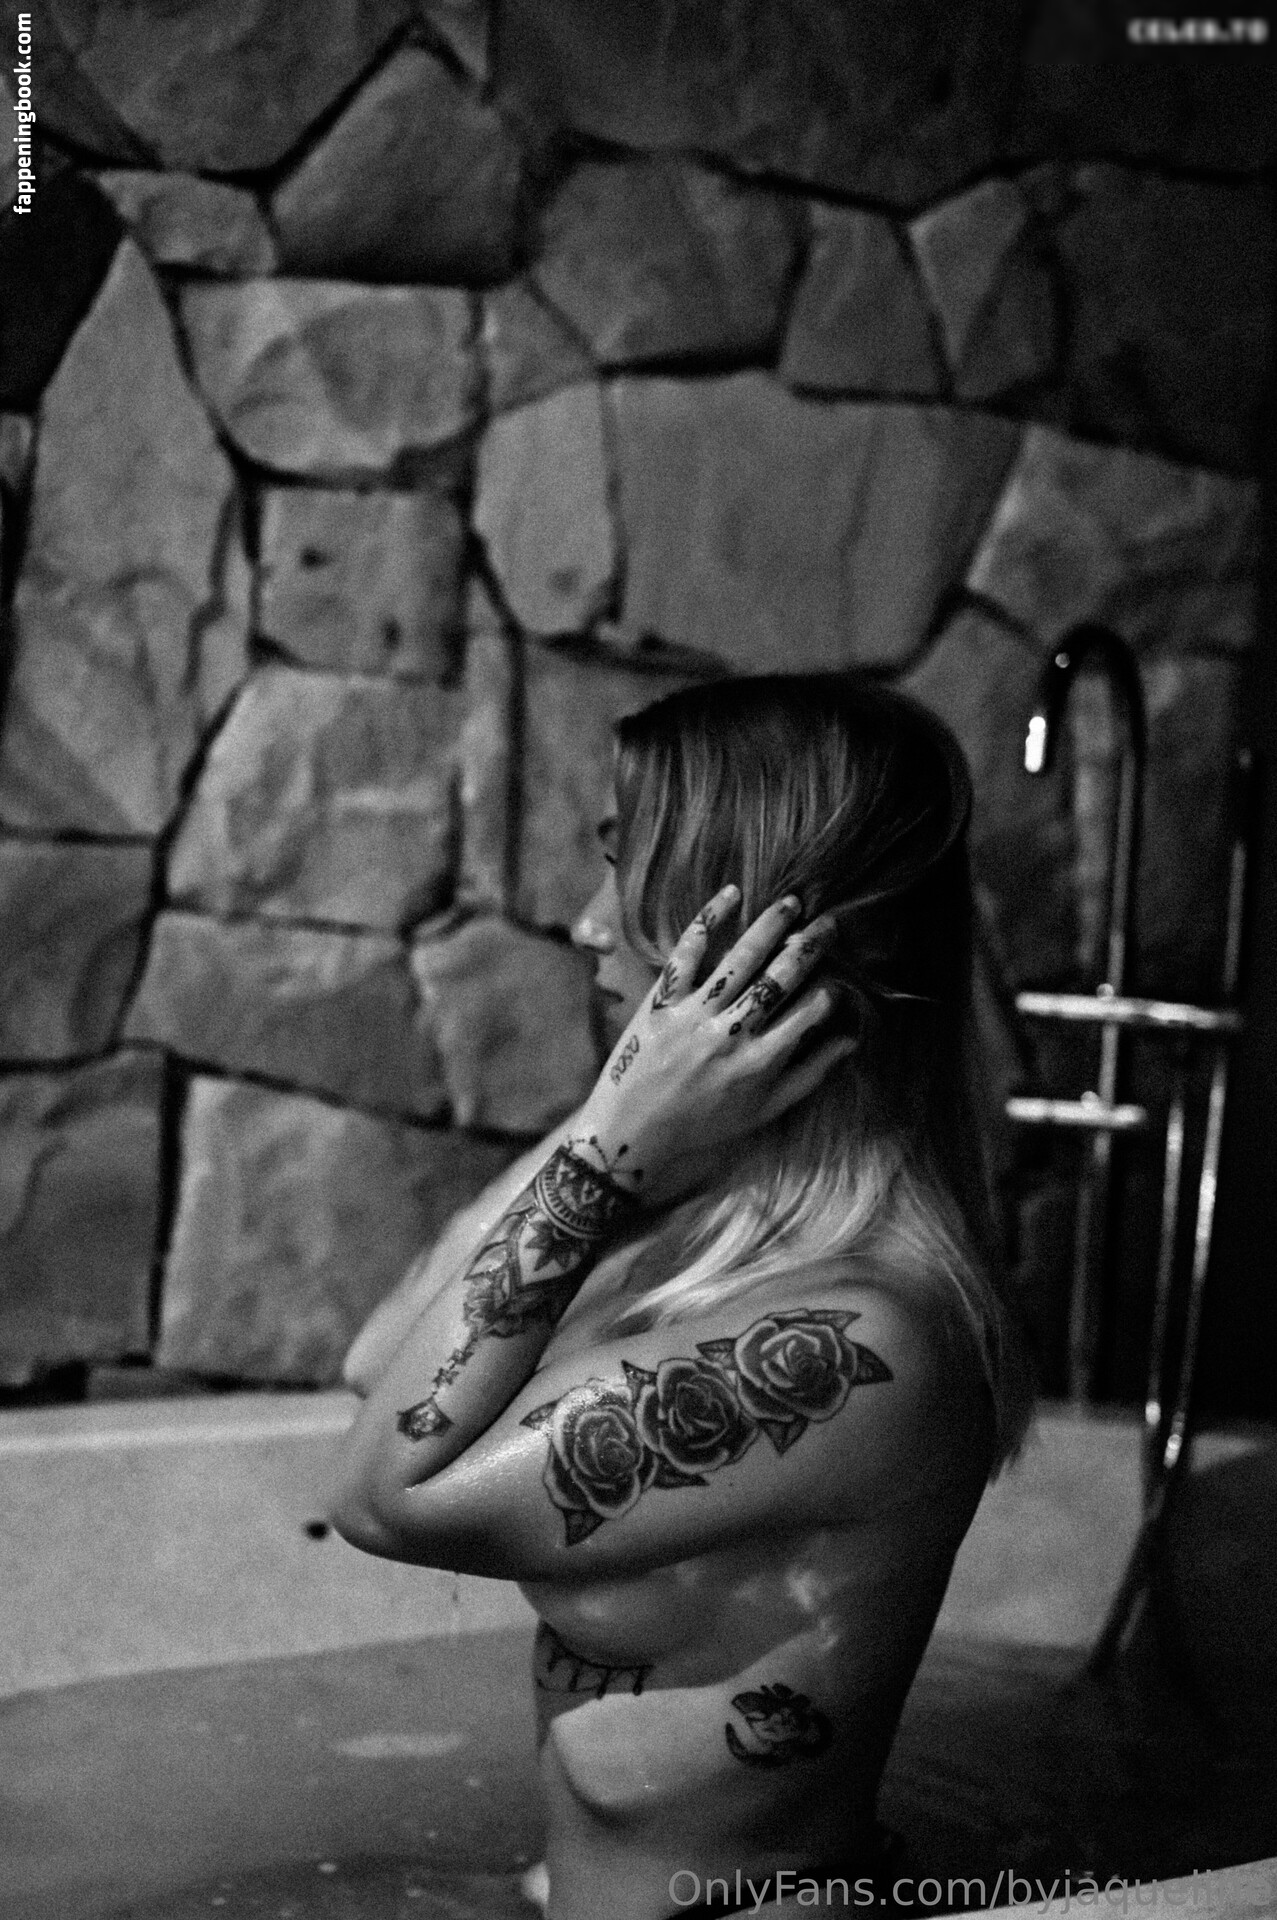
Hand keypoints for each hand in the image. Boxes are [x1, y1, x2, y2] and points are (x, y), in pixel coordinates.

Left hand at [574, 886, 854, 1206]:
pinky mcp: (661, 1002)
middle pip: (780, 978)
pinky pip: (687, 954)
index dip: (829, 990)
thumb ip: (810, 1073)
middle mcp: (732, 1035)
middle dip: (810, 946)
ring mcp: (695, 1016)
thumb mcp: (764, 1110)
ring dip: (770, 926)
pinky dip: (709, 921)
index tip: (836, 976)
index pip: (809, 1012)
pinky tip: (731, 895)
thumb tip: (850, 1039)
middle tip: (828, 923)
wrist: (633, 1133)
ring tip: (792, 902)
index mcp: (761, 1063)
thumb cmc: (705, 1124)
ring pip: (741, 959)